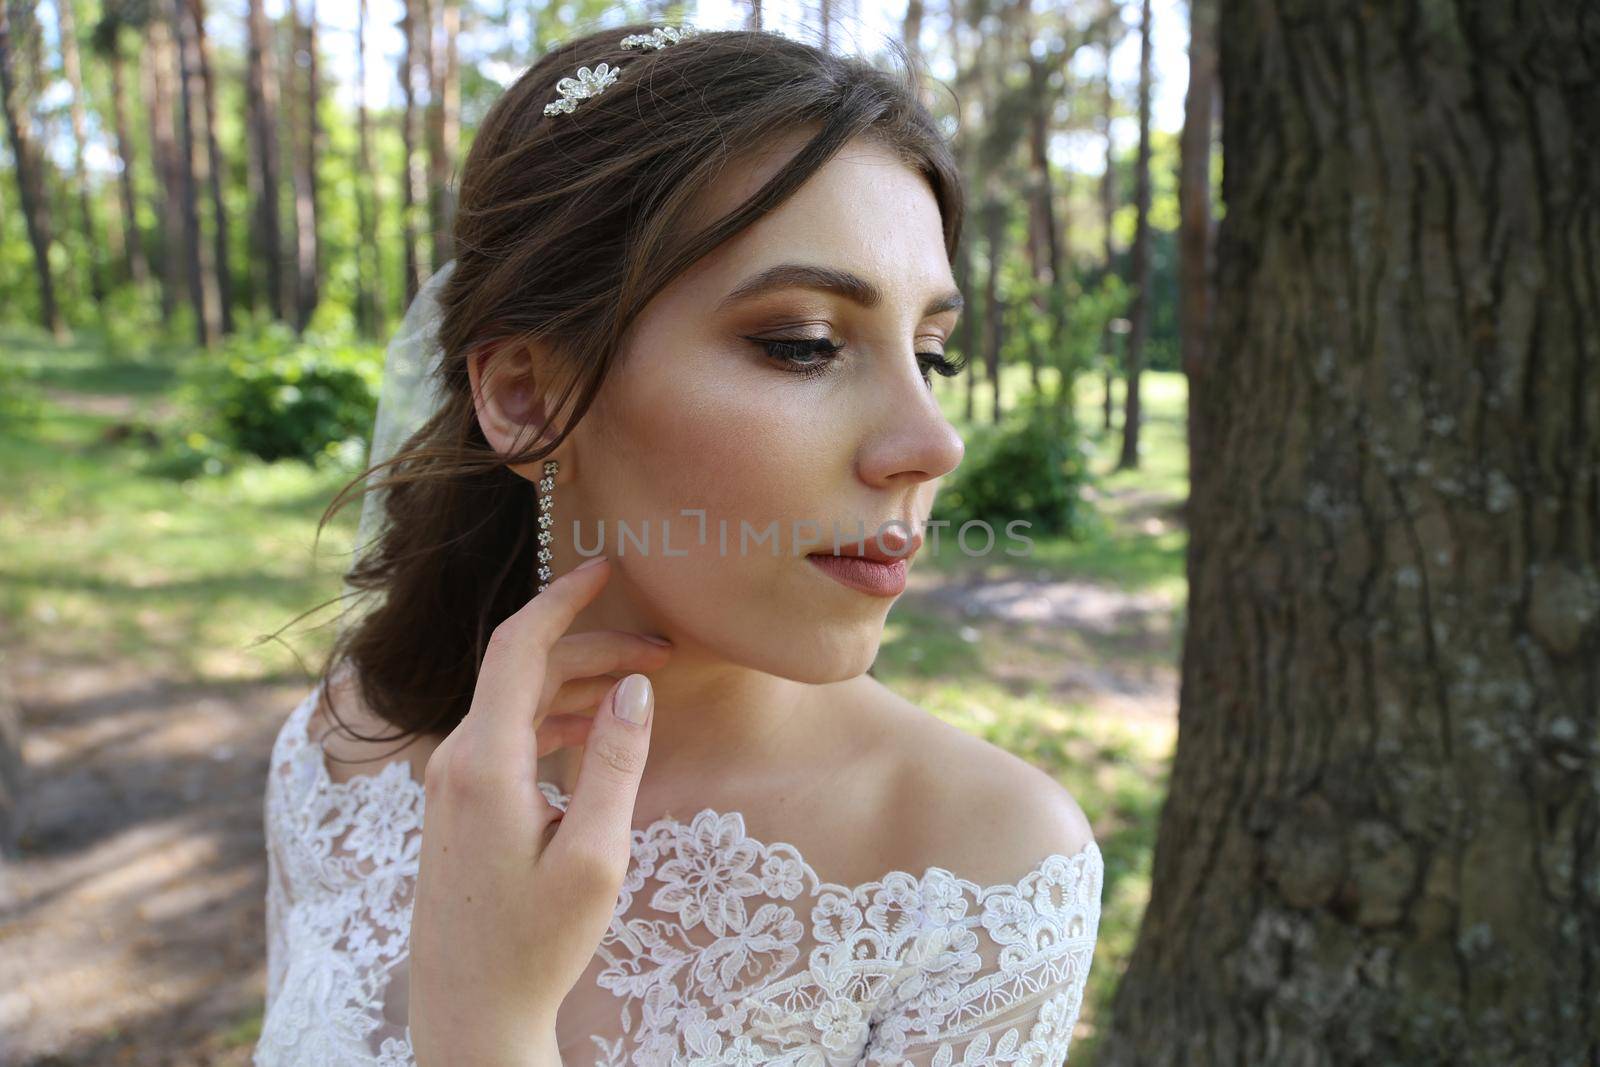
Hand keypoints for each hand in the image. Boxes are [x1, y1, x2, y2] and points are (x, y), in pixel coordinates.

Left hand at [408, 555, 669, 1066]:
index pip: (519, 645)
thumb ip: (615, 762)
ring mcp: (450, 783)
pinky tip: (598, 730)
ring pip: (516, 702)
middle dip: (593, 647)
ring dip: (578, 684)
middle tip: (663, 653)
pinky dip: (554, 718)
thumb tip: (633, 686)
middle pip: (523, 670)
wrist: (469, 1013)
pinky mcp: (457, 804)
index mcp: (484, 763)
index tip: (607, 567)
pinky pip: (507, 735)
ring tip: (644, 687)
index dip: (563, 596)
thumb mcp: (595, 856)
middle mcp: (456, 760)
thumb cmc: (535, 945)